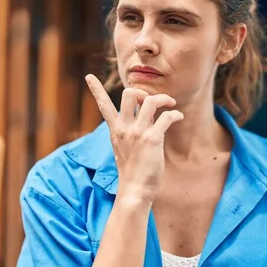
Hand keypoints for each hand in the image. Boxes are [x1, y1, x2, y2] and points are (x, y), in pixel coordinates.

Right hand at [85, 74, 183, 202]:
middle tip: (152, 100)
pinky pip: (166, 117)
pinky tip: (178, 118)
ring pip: (150, 100)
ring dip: (163, 99)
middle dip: (143, 91)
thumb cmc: (132, 171)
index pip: (103, 105)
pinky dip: (175, 114)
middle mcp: (124, 128)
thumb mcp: (123, 148)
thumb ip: (128, 130)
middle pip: (129, 94)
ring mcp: (137, 133)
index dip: (95, 89)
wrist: (135, 190)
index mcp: (115, 130)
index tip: (88, 75)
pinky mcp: (152, 139)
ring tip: (170, 104)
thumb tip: (140, 116)